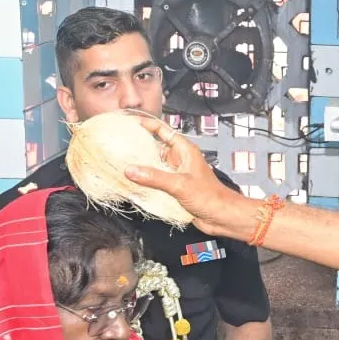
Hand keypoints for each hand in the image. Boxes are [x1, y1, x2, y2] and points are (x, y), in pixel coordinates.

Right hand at [124, 115, 243, 237]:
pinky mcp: (173, 188)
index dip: (144, 124)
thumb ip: (154, 177)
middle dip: (136, 147)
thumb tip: (130, 170)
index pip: (161, 130)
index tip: (126, 122)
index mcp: (183, 150)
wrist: (222, 217)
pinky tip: (130, 183)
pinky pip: (155, 182)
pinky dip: (144, 182)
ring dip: (139, 167)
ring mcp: (175, 174)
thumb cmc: (210, 197)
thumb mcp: (180, 184)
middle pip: (153, 148)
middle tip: (115, 146)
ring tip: (118, 163)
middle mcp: (178, 159)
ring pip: (152, 166)